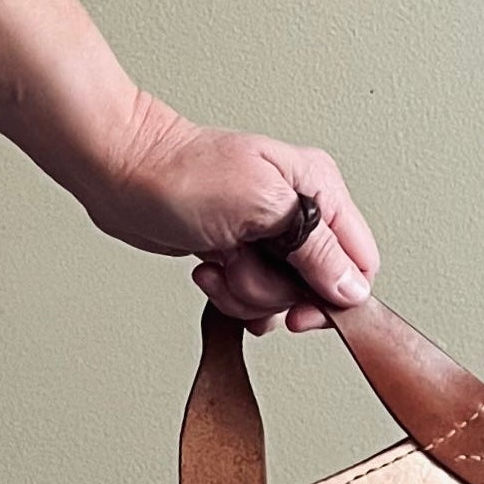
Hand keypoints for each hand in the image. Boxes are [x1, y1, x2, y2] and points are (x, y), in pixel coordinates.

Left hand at [87, 93, 379, 332]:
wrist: (123, 173)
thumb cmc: (185, 174)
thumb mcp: (265, 206)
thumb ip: (316, 249)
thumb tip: (353, 289)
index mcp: (320, 191)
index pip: (359, 263)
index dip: (335, 297)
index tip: (300, 310)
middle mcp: (300, 214)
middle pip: (317, 289)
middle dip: (274, 292)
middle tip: (243, 267)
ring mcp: (269, 238)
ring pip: (280, 298)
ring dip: (244, 292)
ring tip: (219, 260)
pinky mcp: (240, 254)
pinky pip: (250, 298)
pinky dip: (227, 294)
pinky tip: (209, 269)